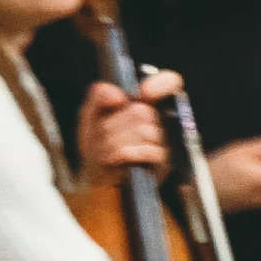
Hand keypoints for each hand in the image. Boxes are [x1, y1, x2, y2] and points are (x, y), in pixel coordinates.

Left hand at [76, 69, 181, 189]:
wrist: (96, 177)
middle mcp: (160, 121)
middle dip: (113, 125)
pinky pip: (148, 151)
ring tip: (104, 151)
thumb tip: (119, 95)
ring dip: (114, 142)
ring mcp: (165, 141)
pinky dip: (123, 154)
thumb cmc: (97, 145)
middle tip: (102, 135)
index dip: (162, 84)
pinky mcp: (164, 162)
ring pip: (143, 130)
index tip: (143, 93)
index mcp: (145, 104)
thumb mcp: (90, 115)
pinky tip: (113, 160)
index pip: (171, 82)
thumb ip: (99, 95)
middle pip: (142, 111)